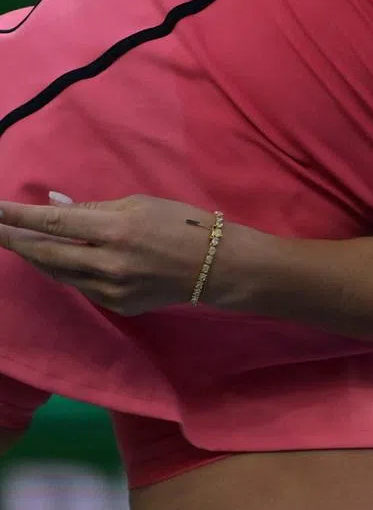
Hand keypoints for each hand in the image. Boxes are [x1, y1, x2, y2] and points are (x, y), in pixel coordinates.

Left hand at [0, 193, 230, 314]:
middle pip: (46, 254)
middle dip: (15, 241)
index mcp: (116, 229)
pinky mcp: (116, 306)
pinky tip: (64, 260)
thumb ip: (95, 208)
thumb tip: (55, 207)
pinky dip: (68, 271)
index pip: (54, 223)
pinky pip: (81, 286)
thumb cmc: (181, 222)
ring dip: (37, 257)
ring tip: (19, 243)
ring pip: (58, 273)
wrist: (215, 264)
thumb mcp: (140, 204)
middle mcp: (107, 263)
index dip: (18, 217)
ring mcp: (110, 289)